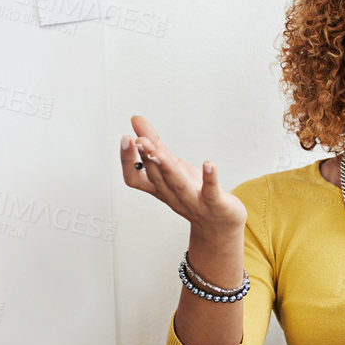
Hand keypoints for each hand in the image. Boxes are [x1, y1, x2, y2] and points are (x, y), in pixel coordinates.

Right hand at [120, 115, 246, 236]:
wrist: (218, 224)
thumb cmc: (194, 193)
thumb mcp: (172, 166)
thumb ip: (155, 144)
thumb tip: (136, 120)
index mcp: (160, 187)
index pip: (135, 179)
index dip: (128, 161)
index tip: (126, 139)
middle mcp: (173, 195)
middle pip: (155, 178)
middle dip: (147, 159)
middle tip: (140, 140)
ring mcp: (193, 201)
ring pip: (177, 185)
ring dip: (167, 169)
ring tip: (160, 152)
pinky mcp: (214, 203)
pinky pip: (211, 192)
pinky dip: (209, 178)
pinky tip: (209, 163)